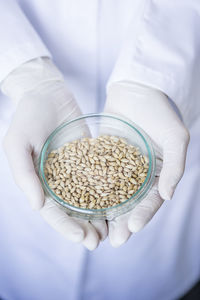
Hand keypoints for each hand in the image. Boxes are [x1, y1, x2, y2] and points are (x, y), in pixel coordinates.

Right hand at [2, 58, 106, 249]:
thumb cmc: (27, 117)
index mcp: (39, 182)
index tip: (81, 237)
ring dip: (99, 216)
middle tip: (99, 242)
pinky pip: (100, 177)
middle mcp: (58, 180)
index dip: (65, 227)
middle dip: (85, 228)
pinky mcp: (90, 157)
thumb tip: (37, 206)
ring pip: (88, 198)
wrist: (47, 93)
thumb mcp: (18, 144)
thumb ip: (25, 175)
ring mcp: (75, 169)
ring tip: (112, 231)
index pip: (52, 211)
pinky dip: (109, 192)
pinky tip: (121, 203)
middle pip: (72, 210)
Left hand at [104, 82, 188, 246]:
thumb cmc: (160, 111)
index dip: (144, 215)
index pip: (152, 200)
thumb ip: (176, 166)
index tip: (132, 228)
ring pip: (112, 195)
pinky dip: (89, 190)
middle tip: (114, 240)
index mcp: (159, 173)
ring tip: (97, 230)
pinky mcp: (101, 158)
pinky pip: (95, 176)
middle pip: (131, 204)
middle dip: (123, 222)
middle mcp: (138, 174)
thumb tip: (169, 196)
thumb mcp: (176, 136)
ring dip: (106, 213)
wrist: (136, 90)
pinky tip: (80, 203)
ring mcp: (118, 167)